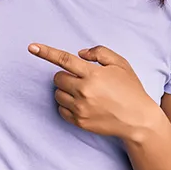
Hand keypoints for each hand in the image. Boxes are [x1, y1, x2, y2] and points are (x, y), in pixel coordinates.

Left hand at [28, 43, 157, 140]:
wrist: (139, 120)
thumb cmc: (130, 88)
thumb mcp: (120, 64)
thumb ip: (99, 53)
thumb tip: (79, 54)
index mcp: (93, 74)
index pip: (64, 60)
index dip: (46, 52)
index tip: (31, 47)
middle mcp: (84, 91)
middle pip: (57, 78)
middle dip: (65, 75)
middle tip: (81, 78)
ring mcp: (80, 108)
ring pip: (57, 93)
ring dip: (66, 90)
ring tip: (84, 92)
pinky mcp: (79, 122)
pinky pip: (61, 109)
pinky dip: (67, 104)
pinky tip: (83, 104)